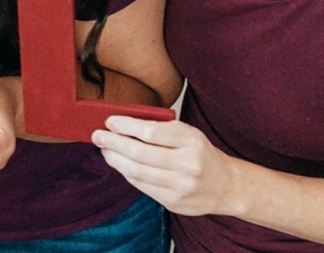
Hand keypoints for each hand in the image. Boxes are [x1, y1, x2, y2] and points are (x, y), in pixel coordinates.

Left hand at [93, 115, 239, 216]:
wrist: (226, 186)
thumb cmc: (200, 153)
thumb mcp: (188, 134)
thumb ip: (159, 129)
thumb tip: (120, 124)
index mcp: (192, 141)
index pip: (151, 132)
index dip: (126, 126)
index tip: (109, 122)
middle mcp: (188, 164)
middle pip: (139, 153)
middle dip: (113, 143)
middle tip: (98, 136)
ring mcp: (181, 186)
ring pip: (137, 172)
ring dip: (115, 160)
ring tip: (105, 150)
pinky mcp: (173, 202)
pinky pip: (141, 186)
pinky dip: (127, 174)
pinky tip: (120, 165)